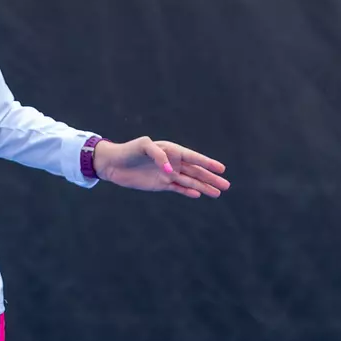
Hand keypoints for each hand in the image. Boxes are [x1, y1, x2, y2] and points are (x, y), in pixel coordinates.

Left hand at [93, 136, 229, 198]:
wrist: (113, 164)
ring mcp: (168, 174)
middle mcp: (173, 162)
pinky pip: (178, 188)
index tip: (221, 169)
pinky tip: (198, 194)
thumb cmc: (129, 150)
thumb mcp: (143, 146)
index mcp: (172, 150)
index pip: (193, 158)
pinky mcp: (160, 184)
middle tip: (226, 185)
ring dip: (203, 187)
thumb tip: (171, 171)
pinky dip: (188, 191)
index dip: (208, 163)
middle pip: (196, 171)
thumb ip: (159, 156)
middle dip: (211, 178)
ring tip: (217, 193)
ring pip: (190, 181)